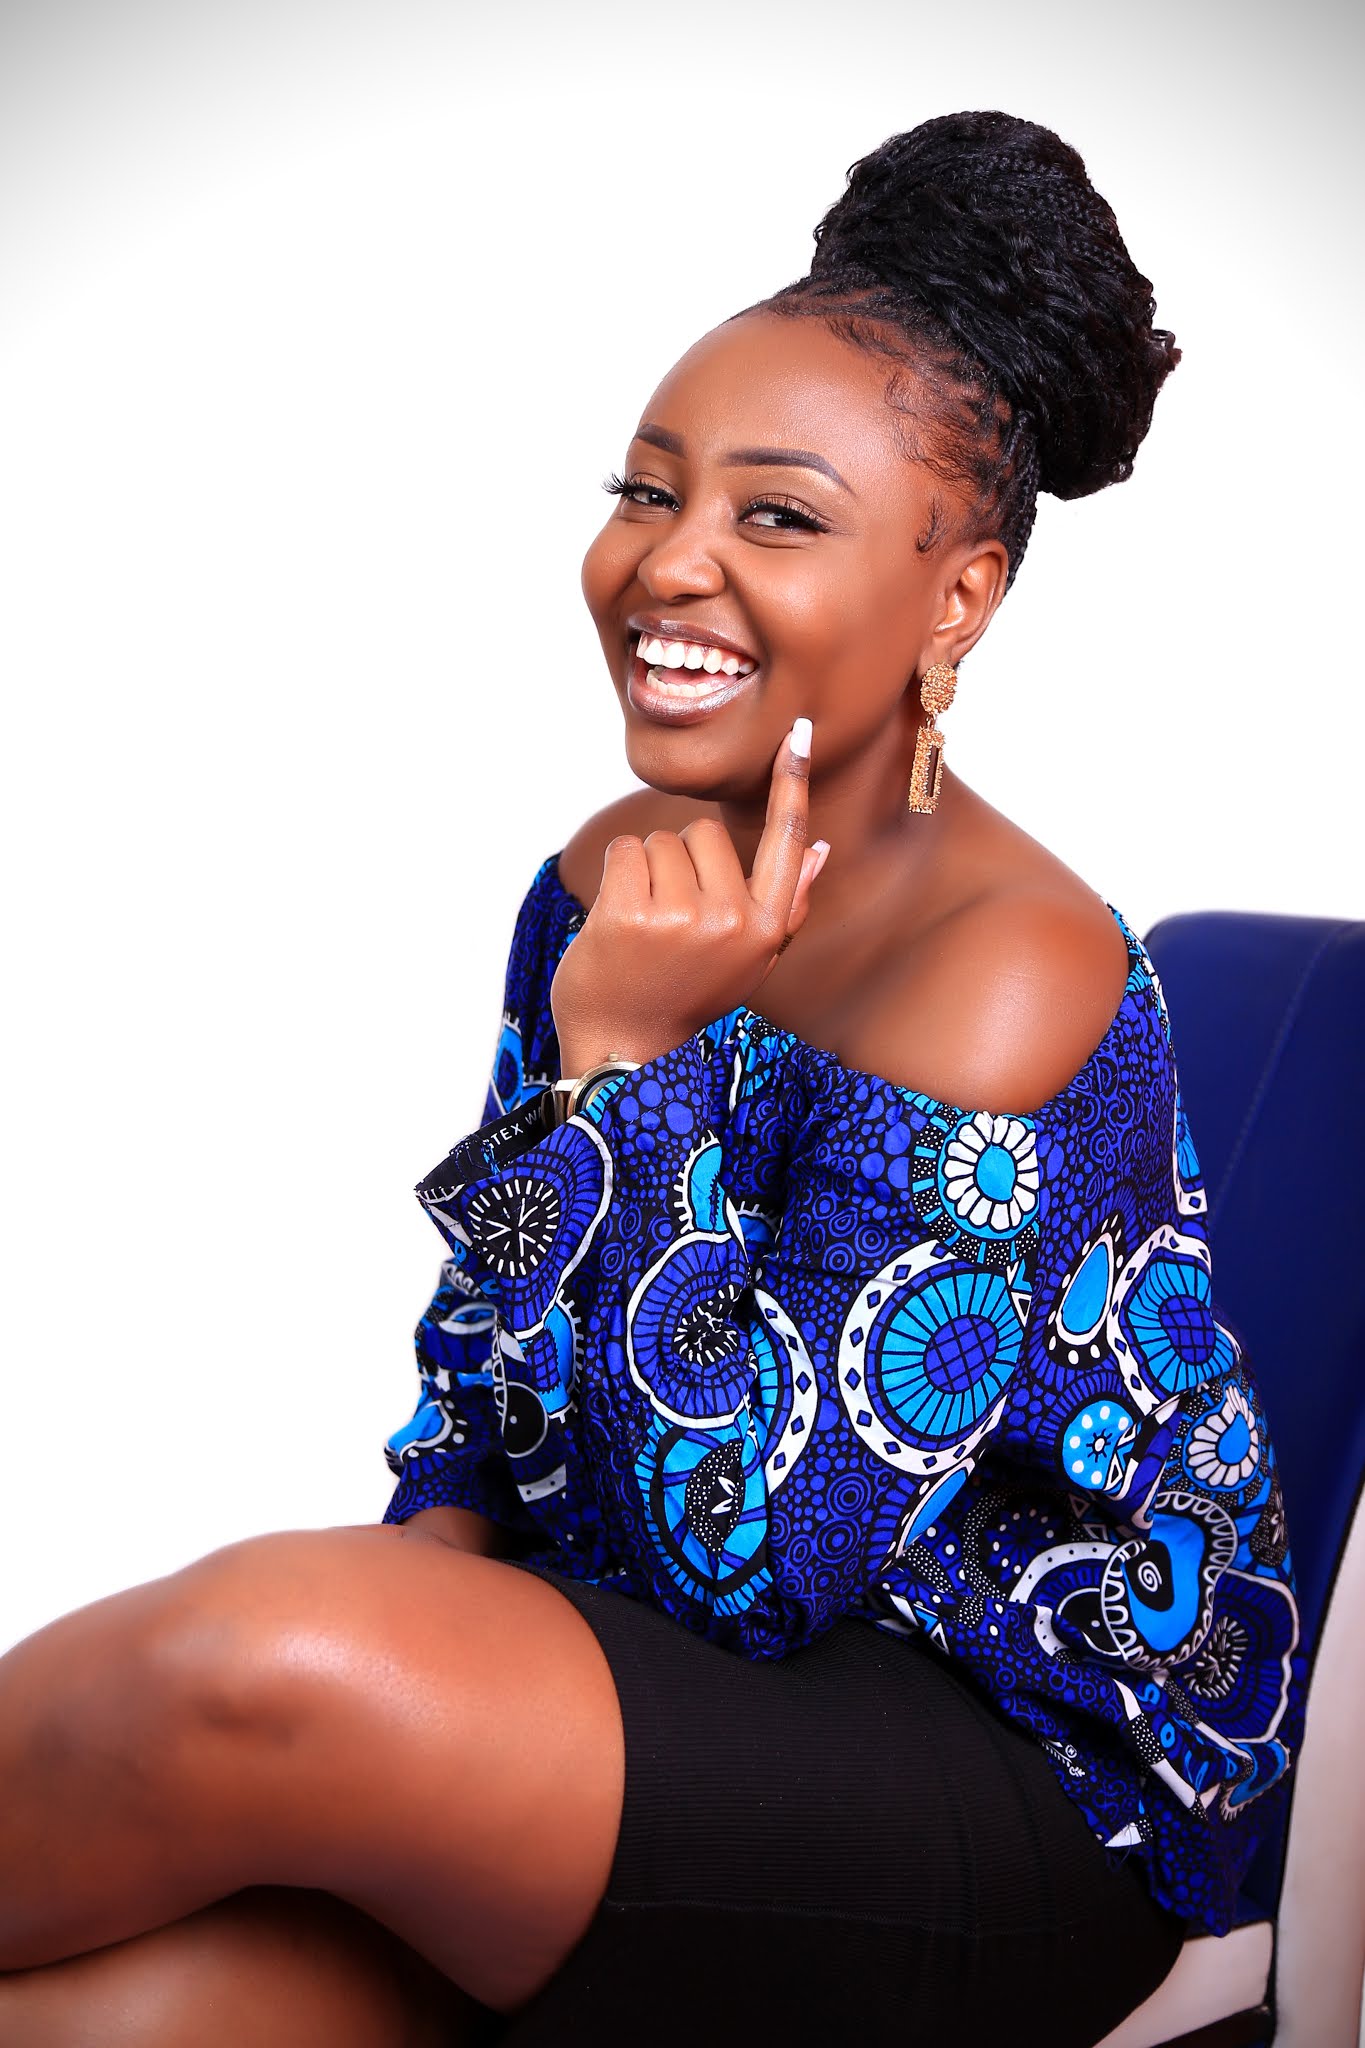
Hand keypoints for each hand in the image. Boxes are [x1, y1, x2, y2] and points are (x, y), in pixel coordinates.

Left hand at [551, 719, 830, 1072]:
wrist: (626, 1047)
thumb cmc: (687, 996)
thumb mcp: (750, 959)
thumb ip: (787, 904)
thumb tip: (823, 850)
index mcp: (764, 929)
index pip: (783, 842)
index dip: (790, 786)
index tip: (797, 733)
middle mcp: (729, 921)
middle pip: (703, 832)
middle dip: (681, 861)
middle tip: (669, 919)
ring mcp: (680, 917)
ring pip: (661, 841)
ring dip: (644, 872)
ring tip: (643, 926)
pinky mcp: (631, 914)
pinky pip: (625, 852)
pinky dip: (616, 876)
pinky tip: (617, 920)